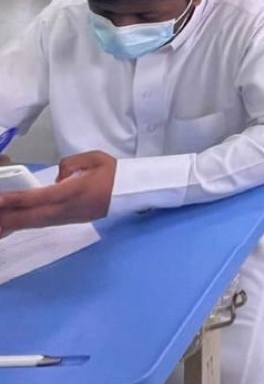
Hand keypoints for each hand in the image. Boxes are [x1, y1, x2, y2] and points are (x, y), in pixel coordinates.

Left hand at [0, 151, 115, 237]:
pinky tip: (10, 225)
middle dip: (9, 217)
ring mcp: (67, 217)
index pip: (41, 196)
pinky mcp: (67, 221)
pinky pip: (40, 224)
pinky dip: (23, 225)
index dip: (19, 199)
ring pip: (34, 223)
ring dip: (13, 224)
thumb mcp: (94, 158)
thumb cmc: (113, 173)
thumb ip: (70, 164)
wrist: (131, 192)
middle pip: (32, 216)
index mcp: (74, 191)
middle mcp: (68, 208)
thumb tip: (57, 178)